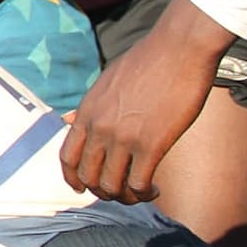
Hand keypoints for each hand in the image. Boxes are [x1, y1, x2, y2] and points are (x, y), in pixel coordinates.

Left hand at [60, 0, 231, 201]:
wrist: (179, 49)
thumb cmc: (148, 62)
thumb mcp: (106, 81)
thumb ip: (88, 106)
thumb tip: (67, 120)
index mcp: (87, 112)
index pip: (67, 156)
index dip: (72, 178)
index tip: (82, 188)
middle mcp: (99, 127)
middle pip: (89, 177)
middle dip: (103, 191)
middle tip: (121, 191)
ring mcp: (123, 137)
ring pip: (112, 186)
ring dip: (126, 197)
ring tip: (141, 193)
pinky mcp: (151, 144)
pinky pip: (139, 184)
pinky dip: (145, 194)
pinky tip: (156, 189)